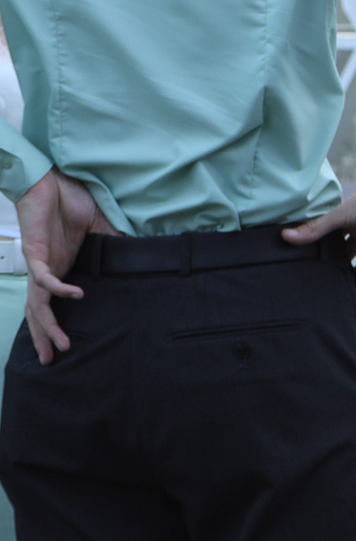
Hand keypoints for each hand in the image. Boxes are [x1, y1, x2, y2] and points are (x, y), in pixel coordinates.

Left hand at [12, 170, 113, 362]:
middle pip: (38, 312)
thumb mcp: (97, 225)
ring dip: (47, 326)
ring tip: (60, 344)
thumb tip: (135, 252)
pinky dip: (58, 289)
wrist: (49, 180)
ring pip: (37, 304)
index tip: (62, 346)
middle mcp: (46, 270)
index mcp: (59, 266)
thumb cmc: (69, 199)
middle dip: (42, 337)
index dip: (51, 324)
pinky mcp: (36, 252)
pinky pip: (45, 277)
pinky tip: (75, 296)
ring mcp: (40, 263)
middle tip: (51, 361)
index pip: (50, 303)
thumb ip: (111, 242)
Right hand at [284, 175, 355, 305]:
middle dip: (339, 263)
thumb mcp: (342, 215)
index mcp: (350, 221)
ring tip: (346, 294)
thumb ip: (316, 228)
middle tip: (322, 281)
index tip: (305, 264)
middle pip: (349, 251)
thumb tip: (285, 237)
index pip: (332, 237)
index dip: (321, 248)